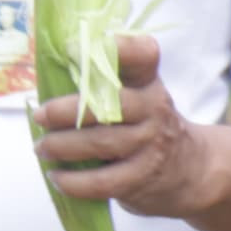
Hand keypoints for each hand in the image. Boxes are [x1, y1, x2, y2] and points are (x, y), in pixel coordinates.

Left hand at [35, 33, 223, 216]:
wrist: (190, 169)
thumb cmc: (146, 125)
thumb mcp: (140, 95)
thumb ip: (104, 84)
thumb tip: (47, 78)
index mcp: (148, 82)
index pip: (142, 55)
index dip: (117, 48)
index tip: (75, 48)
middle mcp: (153, 109)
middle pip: (109, 104)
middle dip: (65, 111)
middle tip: (39, 116)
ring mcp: (149, 145)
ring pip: (100, 143)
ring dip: (61, 146)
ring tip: (42, 148)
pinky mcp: (141, 179)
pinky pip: (100, 182)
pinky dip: (72, 181)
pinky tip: (57, 177)